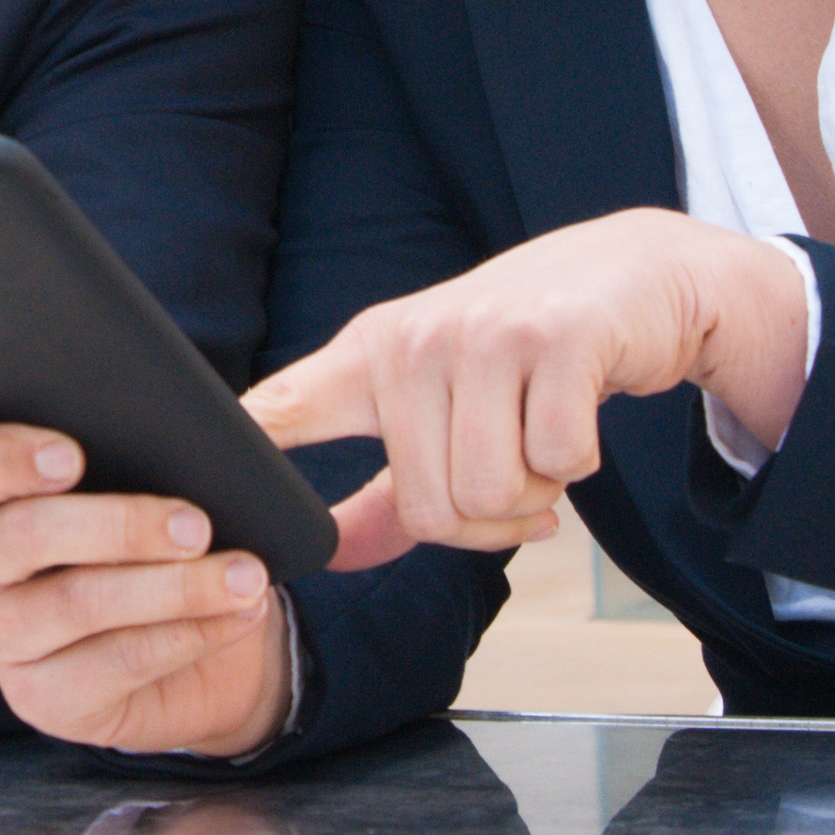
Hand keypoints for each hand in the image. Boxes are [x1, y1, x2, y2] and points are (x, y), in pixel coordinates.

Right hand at [0, 423, 288, 758]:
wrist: (188, 643)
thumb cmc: (151, 537)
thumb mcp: (147, 476)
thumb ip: (154, 441)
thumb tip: (207, 427)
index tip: (72, 456)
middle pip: (21, 534)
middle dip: (120, 525)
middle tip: (196, 522)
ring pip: (75, 602)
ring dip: (172, 587)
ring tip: (242, 574)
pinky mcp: (40, 699)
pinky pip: (116, 663)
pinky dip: (188, 634)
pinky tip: (235, 613)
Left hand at [244, 207, 805, 566]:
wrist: (637, 275)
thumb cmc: (525, 349)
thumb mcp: (440, 403)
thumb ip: (386, 490)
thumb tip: (330, 559)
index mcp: (367, 355)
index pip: (282, 407)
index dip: (241, 454)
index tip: (196, 491)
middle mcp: (411, 341)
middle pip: (427, 511)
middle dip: (487, 523)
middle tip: (517, 474)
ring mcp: (480, 335)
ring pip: (489, 495)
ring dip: (535, 496)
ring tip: (540, 439)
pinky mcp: (554, 340)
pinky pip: (558, 464)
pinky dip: (579, 464)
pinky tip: (577, 412)